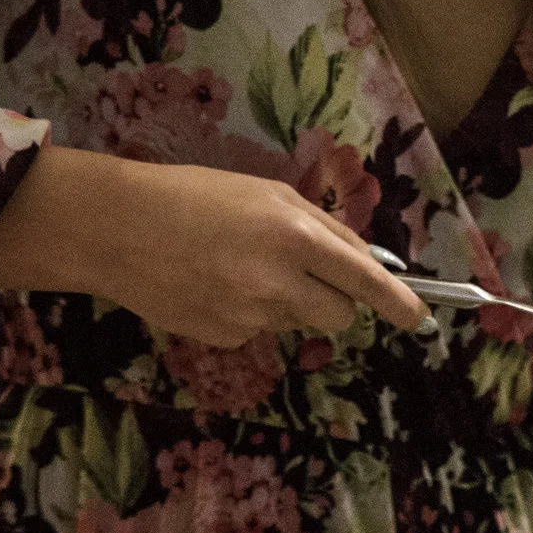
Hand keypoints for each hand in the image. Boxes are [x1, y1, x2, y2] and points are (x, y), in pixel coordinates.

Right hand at [0, 146, 427, 345]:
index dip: (398, 304)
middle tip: (304, 274)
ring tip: (238, 268)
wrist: (115, 228)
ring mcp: (251, 317)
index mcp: (296, 237)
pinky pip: (257, 332)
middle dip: (336, 302)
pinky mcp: (224, 339)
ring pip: (297, 323)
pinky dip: (247, 314)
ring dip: (286, 303)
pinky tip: (212, 285)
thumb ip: (322, 227)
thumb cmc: (194, 196)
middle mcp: (279, 283)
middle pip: (339, 315)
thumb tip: (366, 261)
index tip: (418, 320)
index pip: (365, 282)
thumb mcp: (266, 194)